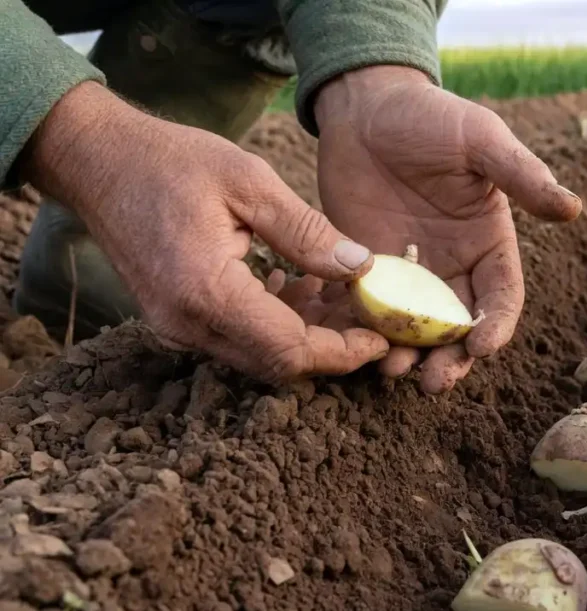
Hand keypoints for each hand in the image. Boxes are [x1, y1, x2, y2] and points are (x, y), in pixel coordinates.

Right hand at [22, 81, 389, 382]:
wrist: (95, 160)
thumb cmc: (169, 161)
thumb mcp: (249, 180)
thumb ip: (307, 231)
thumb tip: (360, 267)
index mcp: (206, 292)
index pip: (289, 350)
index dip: (342, 352)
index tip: (380, 338)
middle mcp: (187, 325)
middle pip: (277, 364)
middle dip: (331, 349)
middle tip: (367, 317)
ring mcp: (176, 328)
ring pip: (258, 356)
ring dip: (305, 335)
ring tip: (337, 293)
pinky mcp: (175, 320)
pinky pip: (236, 339)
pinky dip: (274, 323)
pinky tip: (295, 284)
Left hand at [313, 66, 581, 392]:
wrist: (366, 106)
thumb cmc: (432, 118)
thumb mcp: (482, 140)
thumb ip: (522, 176)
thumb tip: (572, 208)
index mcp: (489, 244)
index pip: (501, 297)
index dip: (496, 325)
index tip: (481, 344)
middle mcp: (453, 267)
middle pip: (459, 327)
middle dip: (452, 358)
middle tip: (435, 382)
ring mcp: (409, 273)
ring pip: (416, 330)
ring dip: (409, 355)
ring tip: (395, 372)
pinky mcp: (367, 271)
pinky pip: (371, 312)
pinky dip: (368, 333)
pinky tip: (359, 346)